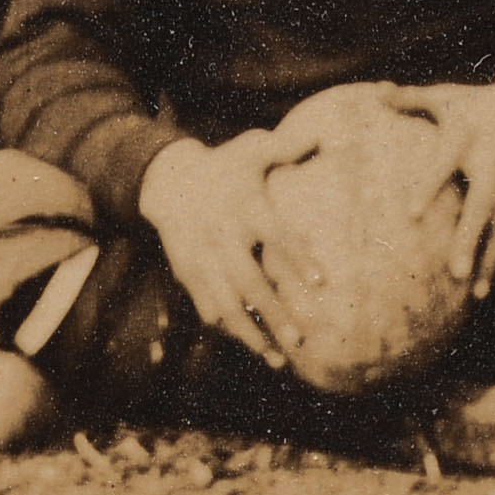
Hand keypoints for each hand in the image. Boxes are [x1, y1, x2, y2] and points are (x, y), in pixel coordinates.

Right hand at [138, 129, 321, 367]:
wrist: (168, 181)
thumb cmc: (224, 167)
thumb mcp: (251, 150)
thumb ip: (286, 146)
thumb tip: (325, 135)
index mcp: (244, 207)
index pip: (276, 236)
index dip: (298, 259)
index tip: (322, 283)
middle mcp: (222, 236)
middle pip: (249, 281)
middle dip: (274, 312)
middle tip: (301, 338)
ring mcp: (202, 259)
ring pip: (226, 303)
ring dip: (252, 333)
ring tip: (278, 359)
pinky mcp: (188, 273)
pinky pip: (207, 305)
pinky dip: (228, 328)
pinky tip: (251, 346)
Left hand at [387, 80, 494, 298]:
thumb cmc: (478, 106)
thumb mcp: (448, 97)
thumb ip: (412, 100)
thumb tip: (377, 92)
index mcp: (466, 132)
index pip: (443, 160)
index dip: (428, 184)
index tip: (409, 215)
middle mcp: (493, 156)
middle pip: (482, 201)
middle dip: (470, 237)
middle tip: (454, 272)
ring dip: (491, 256)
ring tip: (474, 291)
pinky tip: (489, 277)